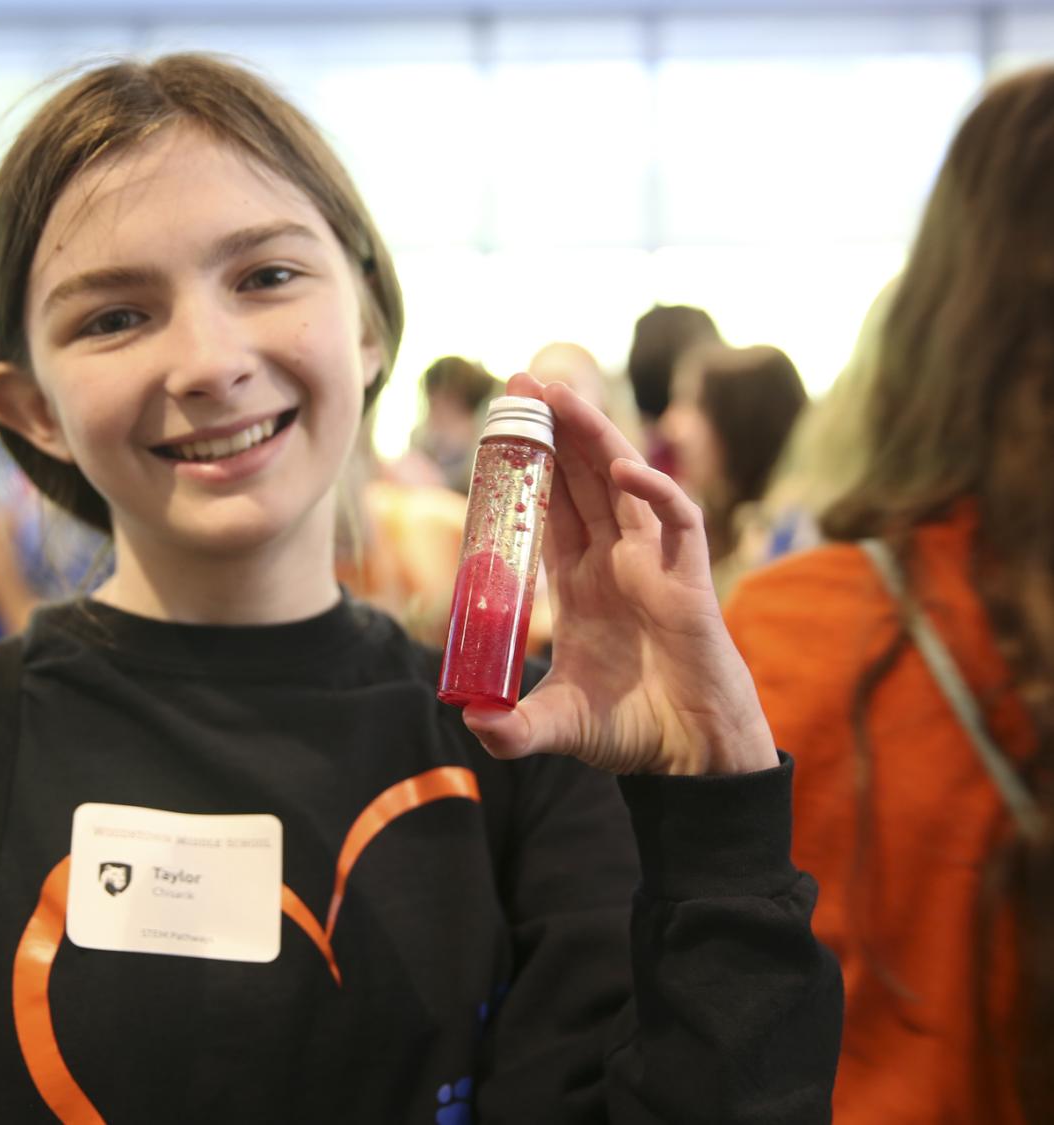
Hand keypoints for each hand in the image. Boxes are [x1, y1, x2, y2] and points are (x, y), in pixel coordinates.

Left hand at [463, 375, 776, 776]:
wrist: (692, 757)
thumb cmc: (632, 731)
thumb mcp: (557, 725)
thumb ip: (513, 726)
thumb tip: (468, 718)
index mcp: (578, 583)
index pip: (545, 508)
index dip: (524, 467)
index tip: (495, 426)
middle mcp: (613, 562)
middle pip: (578, 480)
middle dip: (553, 430)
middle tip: (521, 381)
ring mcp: (652, 565)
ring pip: (621, 483)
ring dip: (593, 436)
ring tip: (559, 393)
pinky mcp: (689, 580)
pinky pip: (677, 522)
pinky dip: (655, 492)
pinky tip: (624, 471)